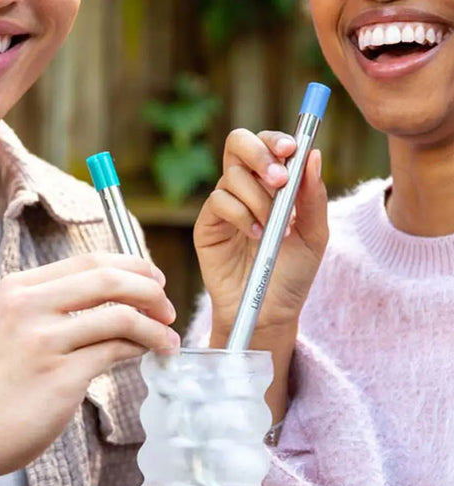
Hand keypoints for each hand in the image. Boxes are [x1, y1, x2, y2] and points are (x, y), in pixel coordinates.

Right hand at [0, 253, 178, 479]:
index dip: (132, 266)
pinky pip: (115, 351)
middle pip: (108, 279)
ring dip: (155, 327)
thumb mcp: (15, 325)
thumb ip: (57, 305)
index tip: (156, 280)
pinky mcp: (60, 376)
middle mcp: (28, 307)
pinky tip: (150, 354)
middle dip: (150, 291)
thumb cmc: (0, 379)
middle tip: (168, 308)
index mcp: (19, 288)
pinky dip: (142, 348)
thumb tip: (122, 298)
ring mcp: (44, 341)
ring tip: (169, 339)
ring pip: (119, 316)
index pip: (90, 261)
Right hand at [194, 128, 328, 347]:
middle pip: (237, 143)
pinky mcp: (207, 226)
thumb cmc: (292, 274)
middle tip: (280, 179)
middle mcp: (245, 189)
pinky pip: (219, 202)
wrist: (270, 310)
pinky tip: (256, 236)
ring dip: (259, 199)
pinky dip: (242, 215)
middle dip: (259, 154)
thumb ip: (313, 197)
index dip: (275, 139)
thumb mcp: (314, 235)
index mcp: (271, 185)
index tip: (291, 149)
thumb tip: (312, 154)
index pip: (266, 144)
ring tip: (273, 229)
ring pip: (232, 176)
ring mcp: (224, 206)